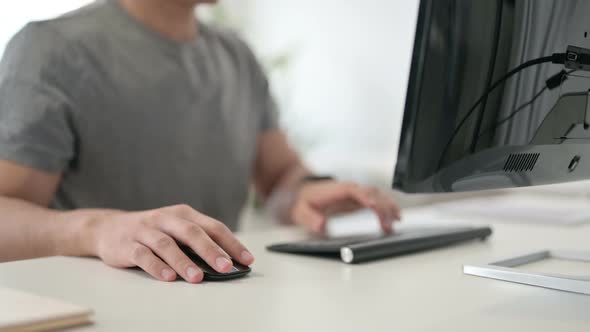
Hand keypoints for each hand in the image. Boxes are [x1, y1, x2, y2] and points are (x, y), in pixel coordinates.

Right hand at [89, 204, 254, 282]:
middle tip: (226, 268)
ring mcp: (145, 230)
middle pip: (192, 233)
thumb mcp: (176, 229)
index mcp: (183, 214)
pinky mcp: (127, 244)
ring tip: (198, 278)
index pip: (213, 227)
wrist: (108, 228)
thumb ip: (198, 241)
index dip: (231, 243)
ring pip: (167, 245)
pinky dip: (156, 267)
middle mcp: (166, 219)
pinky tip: (168, 278)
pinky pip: (143, 256)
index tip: (247, 260)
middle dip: (211, 251)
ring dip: (184, 262)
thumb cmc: (152, 231)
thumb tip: (227, 262)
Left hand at [290, 182, 400, 233]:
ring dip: (388, 207)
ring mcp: (357, 193)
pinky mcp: (360, 199)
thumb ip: (310, 218)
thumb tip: (320, 225)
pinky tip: (394, 219)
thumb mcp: (301, 211)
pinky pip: (378, 201)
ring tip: (397, 221)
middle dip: (381, 206)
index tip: (372, 205)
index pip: (353, 190)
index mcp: (336, 190)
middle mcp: (350, 189)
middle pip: (370, 193)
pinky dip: (387, 208)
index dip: (364, 196)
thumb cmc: (304, 201)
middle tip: (388, 224)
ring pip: (378, 195)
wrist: (304, 191)